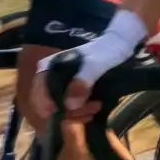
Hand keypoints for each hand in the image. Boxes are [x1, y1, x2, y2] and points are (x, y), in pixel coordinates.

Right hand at [36, 8, 148, 124]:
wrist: (120, 45)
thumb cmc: (107, 50)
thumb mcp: (96, 65)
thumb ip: (82, 82)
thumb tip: (69, 105)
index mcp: (48, 68)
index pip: (38, 93)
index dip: (48, 108)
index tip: (66, 114)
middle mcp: (49, 78)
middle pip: (47, 105)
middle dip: (67, 113)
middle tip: (89, 111)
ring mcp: (60, 86)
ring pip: (58, 109)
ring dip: (75, 114)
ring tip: (95, 108)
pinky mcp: (70, 92)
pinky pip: (68, 109)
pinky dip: (78, 114)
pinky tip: (92, 111)